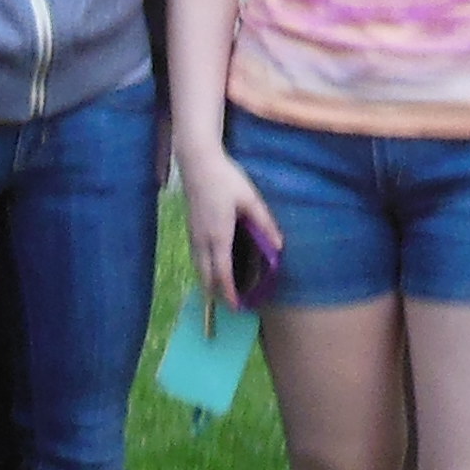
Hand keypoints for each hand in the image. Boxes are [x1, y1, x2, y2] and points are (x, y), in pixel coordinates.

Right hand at [180, 144, 278, 308]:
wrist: (197, 163)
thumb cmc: (225, 179)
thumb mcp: (250, 200)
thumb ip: (264, 223)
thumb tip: (279, 246)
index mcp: (219, 236)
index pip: (222, 272)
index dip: (228, 292)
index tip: (235, 306)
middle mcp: (202, 240)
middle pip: (206, 275)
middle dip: (216, 292)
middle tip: (229, 304)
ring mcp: (193, 234)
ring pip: (198, 266)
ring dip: (208, 281)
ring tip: (221, 291)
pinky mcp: (190, 227)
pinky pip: (196, 256)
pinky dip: (204, 268)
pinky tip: (212, 267)